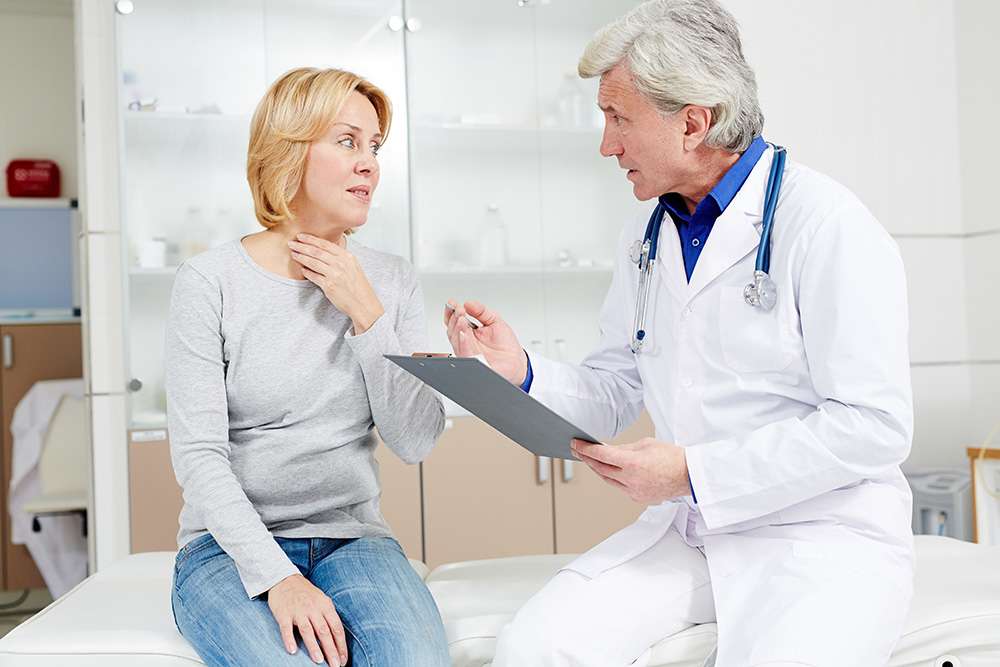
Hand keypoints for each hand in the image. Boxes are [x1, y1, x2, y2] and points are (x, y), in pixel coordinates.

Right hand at [267, 574, 347, 665]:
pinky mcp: (283, 613)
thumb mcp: (321, 600)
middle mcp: (313, 607)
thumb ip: (328, 616)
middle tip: (335, 665)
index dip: (341, 645)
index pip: (336, 627)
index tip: (344, 659)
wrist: (284, 579)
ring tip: (319, 661)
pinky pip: (286, 629)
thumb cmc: (305, 593)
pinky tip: (293, 651)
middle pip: (324, 631)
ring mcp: (298, 610)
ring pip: (307, 631)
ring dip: (314, 647)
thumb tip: (337, 639)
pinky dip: (289, 640)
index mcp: (325, 605)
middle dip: (331, 650)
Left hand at [289, 234, 384, 333]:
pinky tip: (303, 269)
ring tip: (294, 254)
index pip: (325, 244)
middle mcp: (340, 264)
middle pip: (316, 252)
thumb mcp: (354, 266)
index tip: (301, 236)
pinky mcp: (329, 287)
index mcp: (347, 257)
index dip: (311, 239)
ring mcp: (334, 275)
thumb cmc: (358, 286)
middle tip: (291, 244)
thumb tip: (335, 242)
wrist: (363, 303)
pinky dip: (307, 272)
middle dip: (302, 246)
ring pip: (313, 262)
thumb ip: (343, 254)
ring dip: (301, 257)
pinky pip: (313, 277)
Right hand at [444, 299, 527, 384]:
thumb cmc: (506, 343)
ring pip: (456, 341)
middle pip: (452, 330)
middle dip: (454, 318)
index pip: (455, 321)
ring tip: (461, 318)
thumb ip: (482, 311)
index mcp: (470, 332)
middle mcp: (466, 343)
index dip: (451, 312)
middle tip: (460, 310)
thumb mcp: (494, 321)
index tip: (453, 303)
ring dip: (457, 329)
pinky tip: (464, 334)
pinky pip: (465, 353)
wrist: (516, 360)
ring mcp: (469, 352)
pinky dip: (463, 343)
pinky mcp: (474, 361)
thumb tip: (469, 303)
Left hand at [570, 437, 688, 503]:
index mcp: (632, 462)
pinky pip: (620, 487)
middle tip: (578, 450)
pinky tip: (609, 471)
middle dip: (587, 458)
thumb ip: (624, 447)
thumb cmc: (672, 457)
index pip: (601, 455)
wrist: (689, 475)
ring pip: (608, 480)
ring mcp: (633, 491)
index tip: (576, 444)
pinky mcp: (638, 498)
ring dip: (597, 469)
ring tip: (589, 460)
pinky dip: (613, 478)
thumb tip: (608, 450)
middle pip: (600, 469)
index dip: (585, 449)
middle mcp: (631, 479)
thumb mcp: (646, 443)